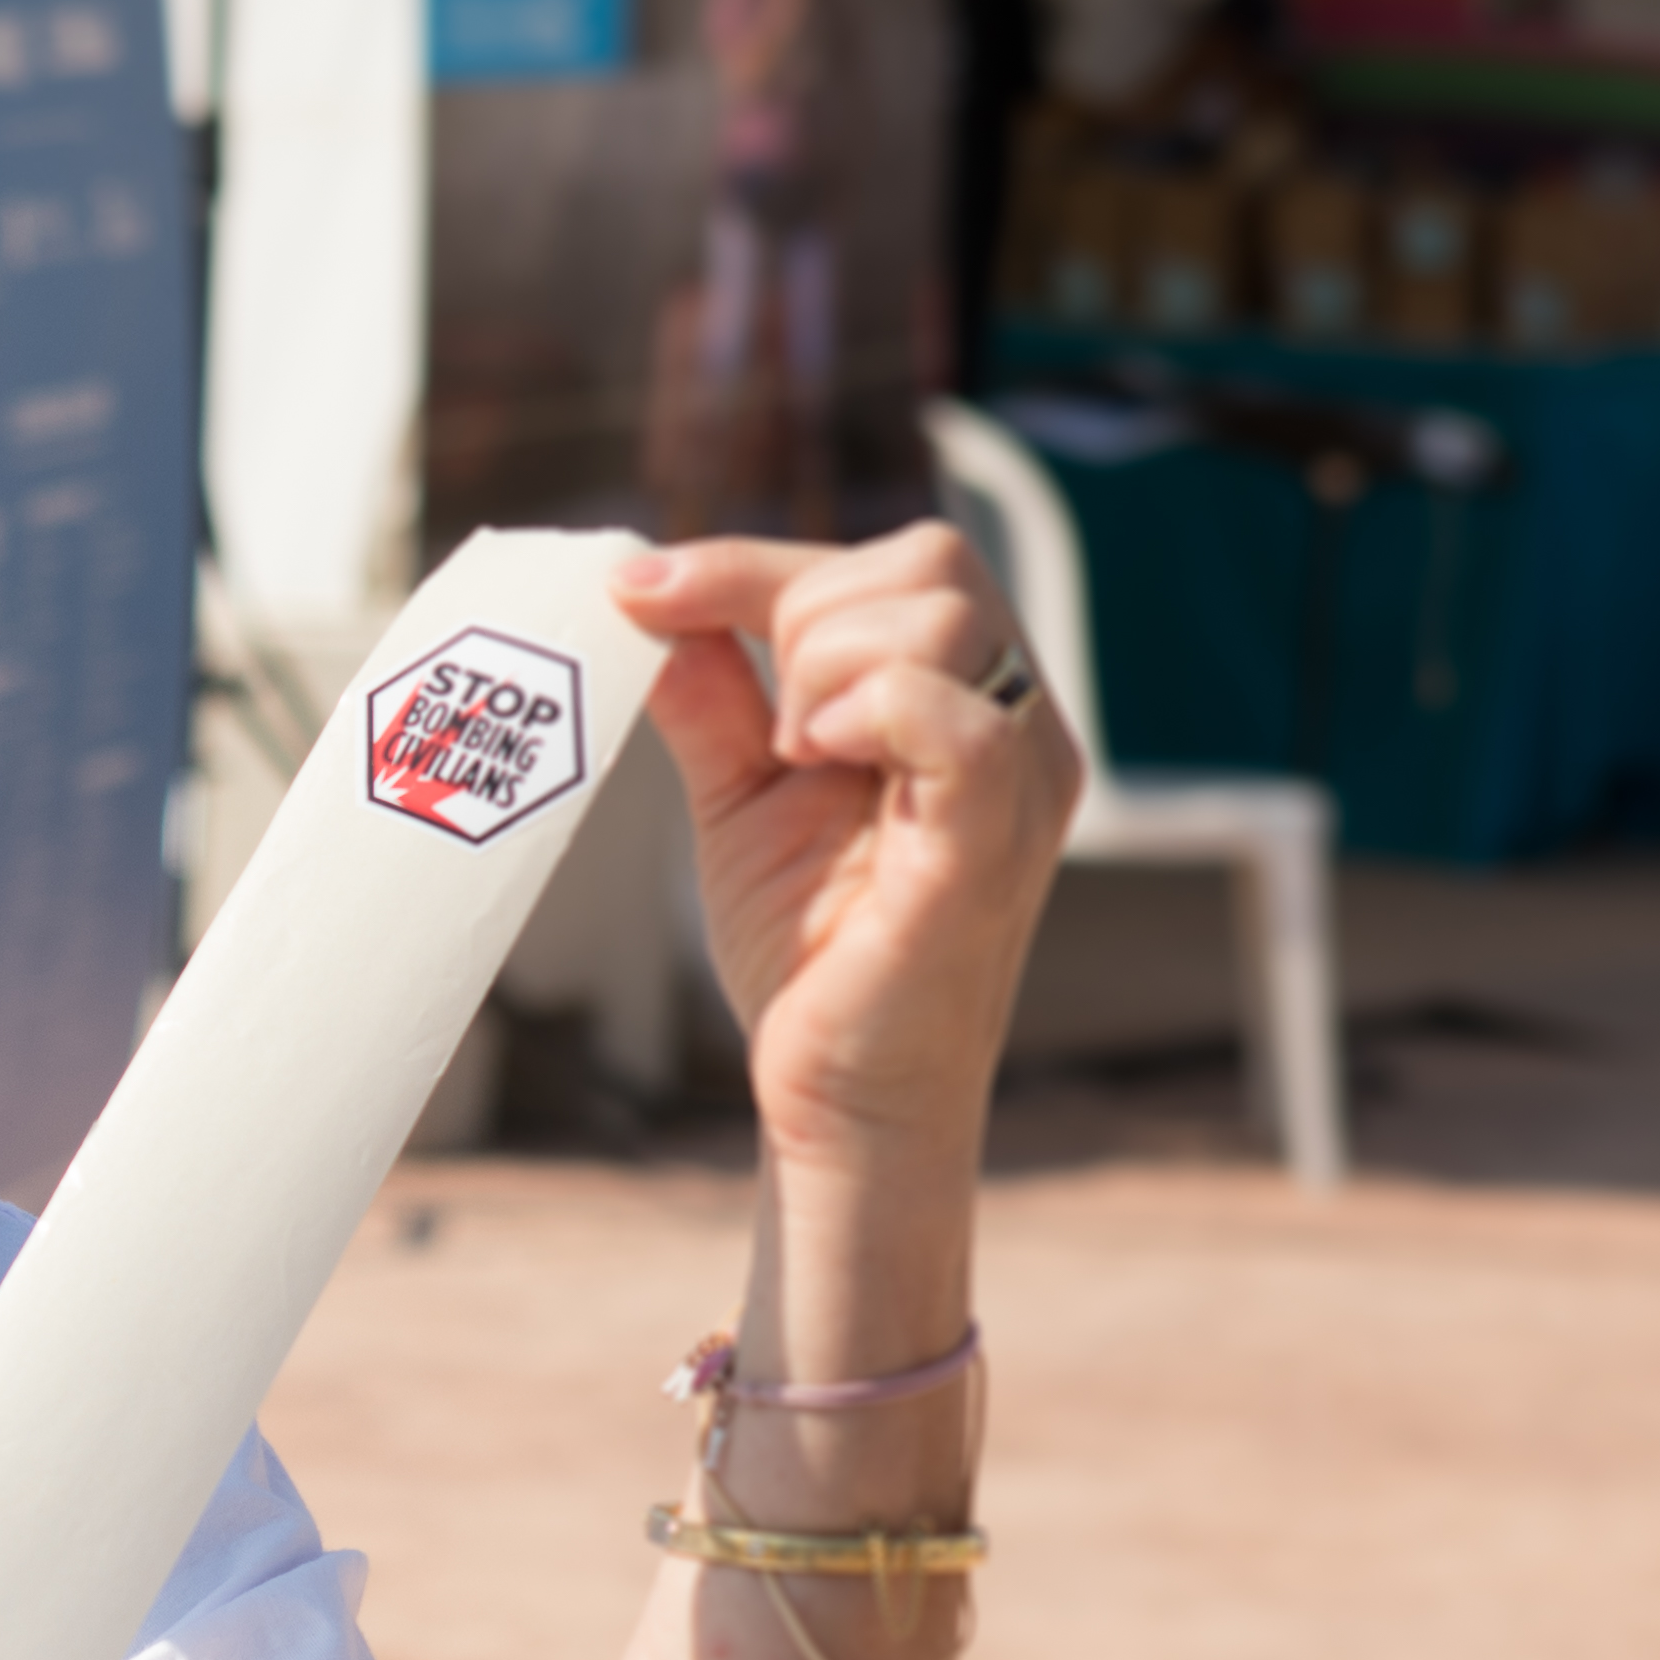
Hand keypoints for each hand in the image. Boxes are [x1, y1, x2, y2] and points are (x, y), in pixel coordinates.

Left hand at [606, 529, 1081, 1172]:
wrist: (837, 1098)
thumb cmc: (810, 956)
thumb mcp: (744, 799)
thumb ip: (715, 697)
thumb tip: (651, 596)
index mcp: (974, 703)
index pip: (897, 564)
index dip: (753, 563)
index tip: (637, 587)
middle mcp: (1022, 726)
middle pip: (932, 561)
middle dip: (804, 611)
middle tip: (769, 732)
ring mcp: (1020, 784)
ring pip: (944, 619)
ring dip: (828, 667)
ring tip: (799, 762)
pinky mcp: (988, 849)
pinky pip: (961, 724)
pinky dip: (875, 709)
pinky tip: (820, 758)